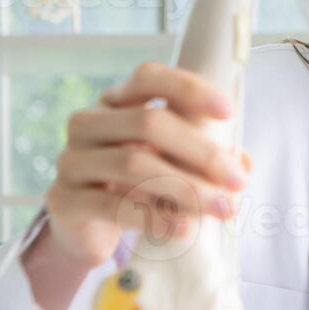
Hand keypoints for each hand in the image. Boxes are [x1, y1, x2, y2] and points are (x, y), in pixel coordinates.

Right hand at [40, 61, 249, 267]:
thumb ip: (203, 157)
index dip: (189, 89)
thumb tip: (243, 161)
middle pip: (149, 123)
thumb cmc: (134, 188)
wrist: (83, 231)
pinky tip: (185, 229)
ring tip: (223, 209)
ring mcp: (72, 161)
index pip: (149, 78)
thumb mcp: (169, 165)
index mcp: (115, 103)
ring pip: (134, 164)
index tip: (229, 111)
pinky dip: (154, 218)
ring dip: (187, 188)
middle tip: (237, 181)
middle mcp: (89, 123)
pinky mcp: (65, 200)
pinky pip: (113, 206)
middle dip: (202, 152)